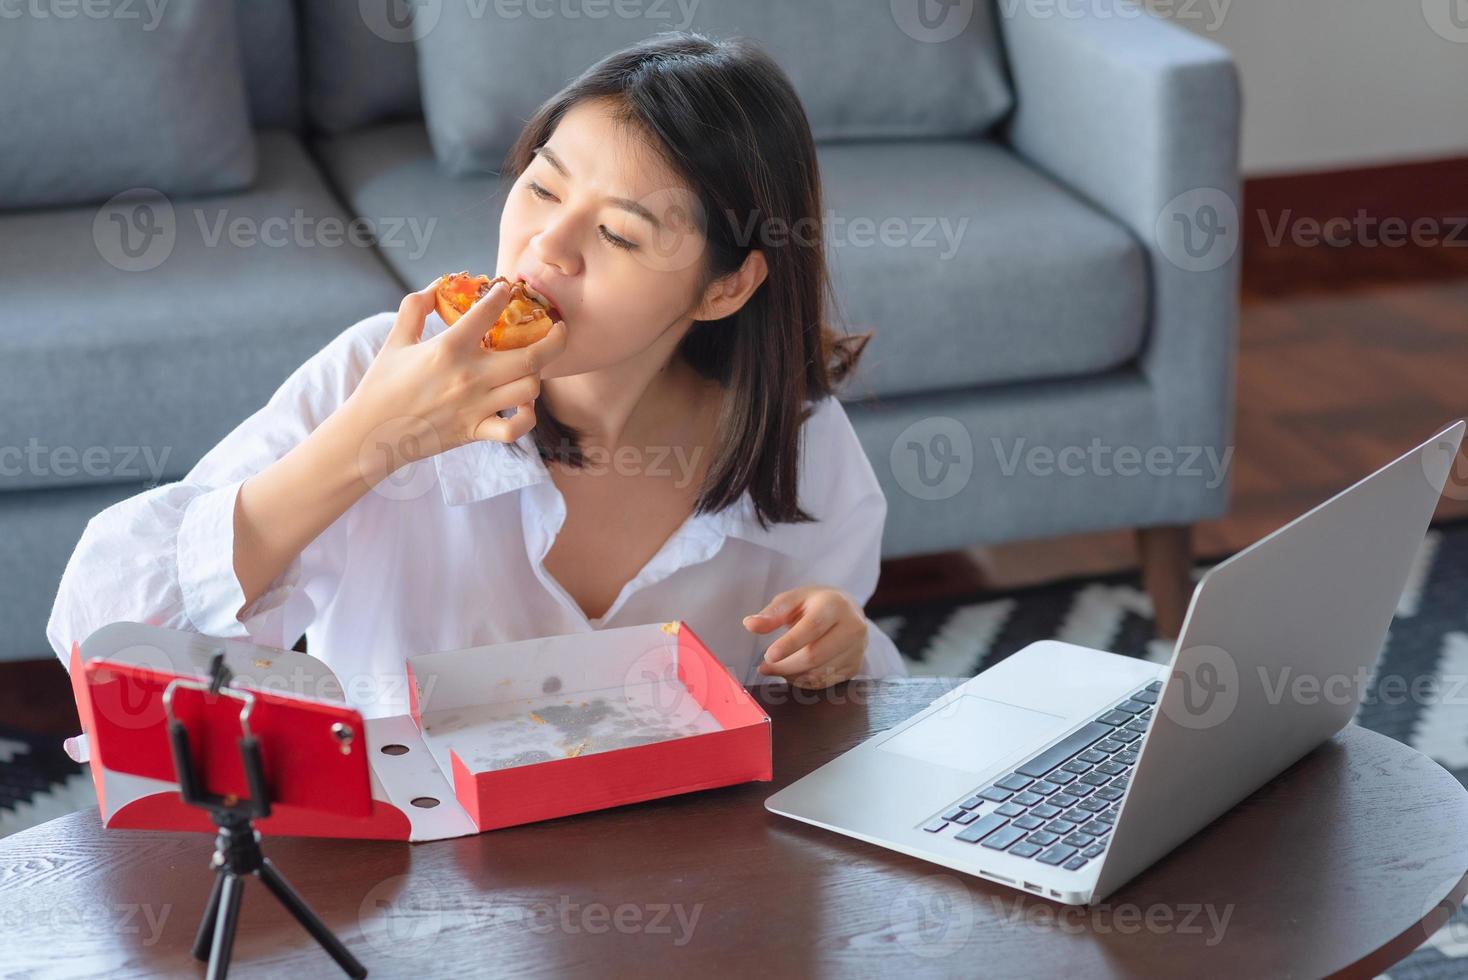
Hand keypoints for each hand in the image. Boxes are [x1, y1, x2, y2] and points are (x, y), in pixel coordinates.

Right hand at [343, 279, 567, 480]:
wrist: (371, 433)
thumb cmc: (382, 385)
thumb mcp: (395, 340)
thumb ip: (414, 308)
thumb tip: (436, 286)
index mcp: (448, 348)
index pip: (488, 312)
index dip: (504, 295)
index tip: (510, 289)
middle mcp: (469, 377)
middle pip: (531, 356)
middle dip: (554, 339)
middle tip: (559, 328)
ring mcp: (476, 406)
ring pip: (529, 389)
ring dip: (537, 375)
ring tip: (533, 366)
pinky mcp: (476, 431)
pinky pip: (515, 429)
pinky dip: (526, 418)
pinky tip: (523, 405)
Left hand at [743, 586, 868, 688]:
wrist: (847, 610)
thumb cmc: (815, 604)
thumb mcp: (793, 599)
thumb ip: (772, 613)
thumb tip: (750, 624)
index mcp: (836, 604)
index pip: (813, 627)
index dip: (790, 644)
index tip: (769, 655)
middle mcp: (852, 627)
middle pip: (816, 655)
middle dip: (786, 666)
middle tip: (764, 667)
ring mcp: (857, 649)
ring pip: (820, 673)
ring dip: (792, 676)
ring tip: (776, 668)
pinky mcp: (855, 666)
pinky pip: (825, 682)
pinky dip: (804, 681)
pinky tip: (793, 673)